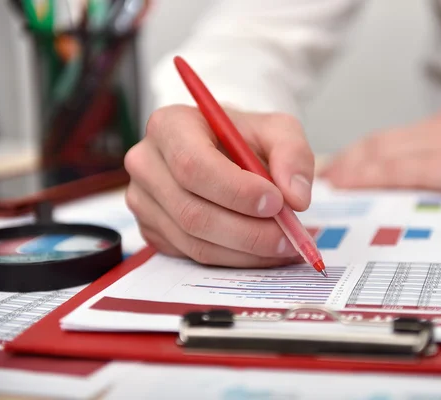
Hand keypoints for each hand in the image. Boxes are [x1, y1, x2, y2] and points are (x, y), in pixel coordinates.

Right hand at [124, 105, 313, 266]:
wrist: (223, 149)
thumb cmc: (243, 136)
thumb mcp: (276, 129)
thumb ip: (292, 154)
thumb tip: (296, 197)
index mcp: (170, 126)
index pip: (194, 165)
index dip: (236, 191)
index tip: (276, 203)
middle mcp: (147, 164)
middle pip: (192, 211)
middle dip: (248, 231)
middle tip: (289, 236)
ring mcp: (144, 201)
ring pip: (194, 241)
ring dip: (246, 251)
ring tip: (284, 245)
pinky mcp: (154, 231)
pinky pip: (194, 255)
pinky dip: (235, 259)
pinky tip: (263, 251)